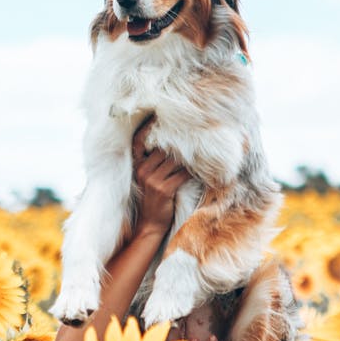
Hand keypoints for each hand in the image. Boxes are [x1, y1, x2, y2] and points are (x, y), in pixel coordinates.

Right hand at [132, 120, 191, 235]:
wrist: (151, 224)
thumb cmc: (154, 199)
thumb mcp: (149, 178)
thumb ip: (155, 162)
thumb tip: (174, 145)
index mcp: (138, 165)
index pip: (139, 141)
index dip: (147, 128)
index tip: (156, 116)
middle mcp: (143, 170)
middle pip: (163, 148)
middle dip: (178, 142)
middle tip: (193, 133)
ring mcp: (152, 180)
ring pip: (174, 160)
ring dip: (189, 156)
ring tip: (201, 150)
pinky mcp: (164, 189)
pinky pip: (182, 174)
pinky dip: (193, 171)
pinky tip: (202, 169)